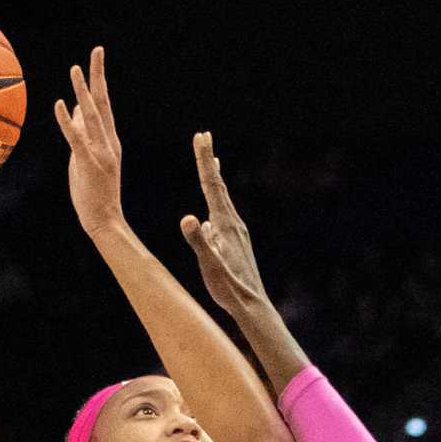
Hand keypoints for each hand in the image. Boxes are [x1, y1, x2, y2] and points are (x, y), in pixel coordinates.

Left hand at [53, 45, 125, 240]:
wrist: (104, 220)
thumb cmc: (94, 192)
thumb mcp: (87, 158)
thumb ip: (83, 134)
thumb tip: (76, 109)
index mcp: (110, 140)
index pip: (105, 103)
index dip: (100, 79)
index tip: (96, 56)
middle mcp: (109, 142)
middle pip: (104, 102)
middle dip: (99, 75)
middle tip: (97, 50)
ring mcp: (101, 152)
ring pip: (92, 115)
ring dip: (83, 91)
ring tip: (75, 69)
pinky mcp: (89, 164)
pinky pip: (76, 138)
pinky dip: (67, 121)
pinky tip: (61, 104)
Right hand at [181, 132, 269, 314]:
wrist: (251, 305)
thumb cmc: (229, 287)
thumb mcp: (209, 264)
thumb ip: (199, 241)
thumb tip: (188, 218)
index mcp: (225, 223)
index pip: (211, 184)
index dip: (204, 159)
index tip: (200, 136)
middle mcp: (233, 222)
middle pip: (218, 185)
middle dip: (208, 160)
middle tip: (204, 137)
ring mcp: (235, 232)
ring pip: (223, 199)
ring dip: (214, 179)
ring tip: (212, 165)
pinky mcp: (235, 243)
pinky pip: (223, 215)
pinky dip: (217, 203)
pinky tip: (211, 213)